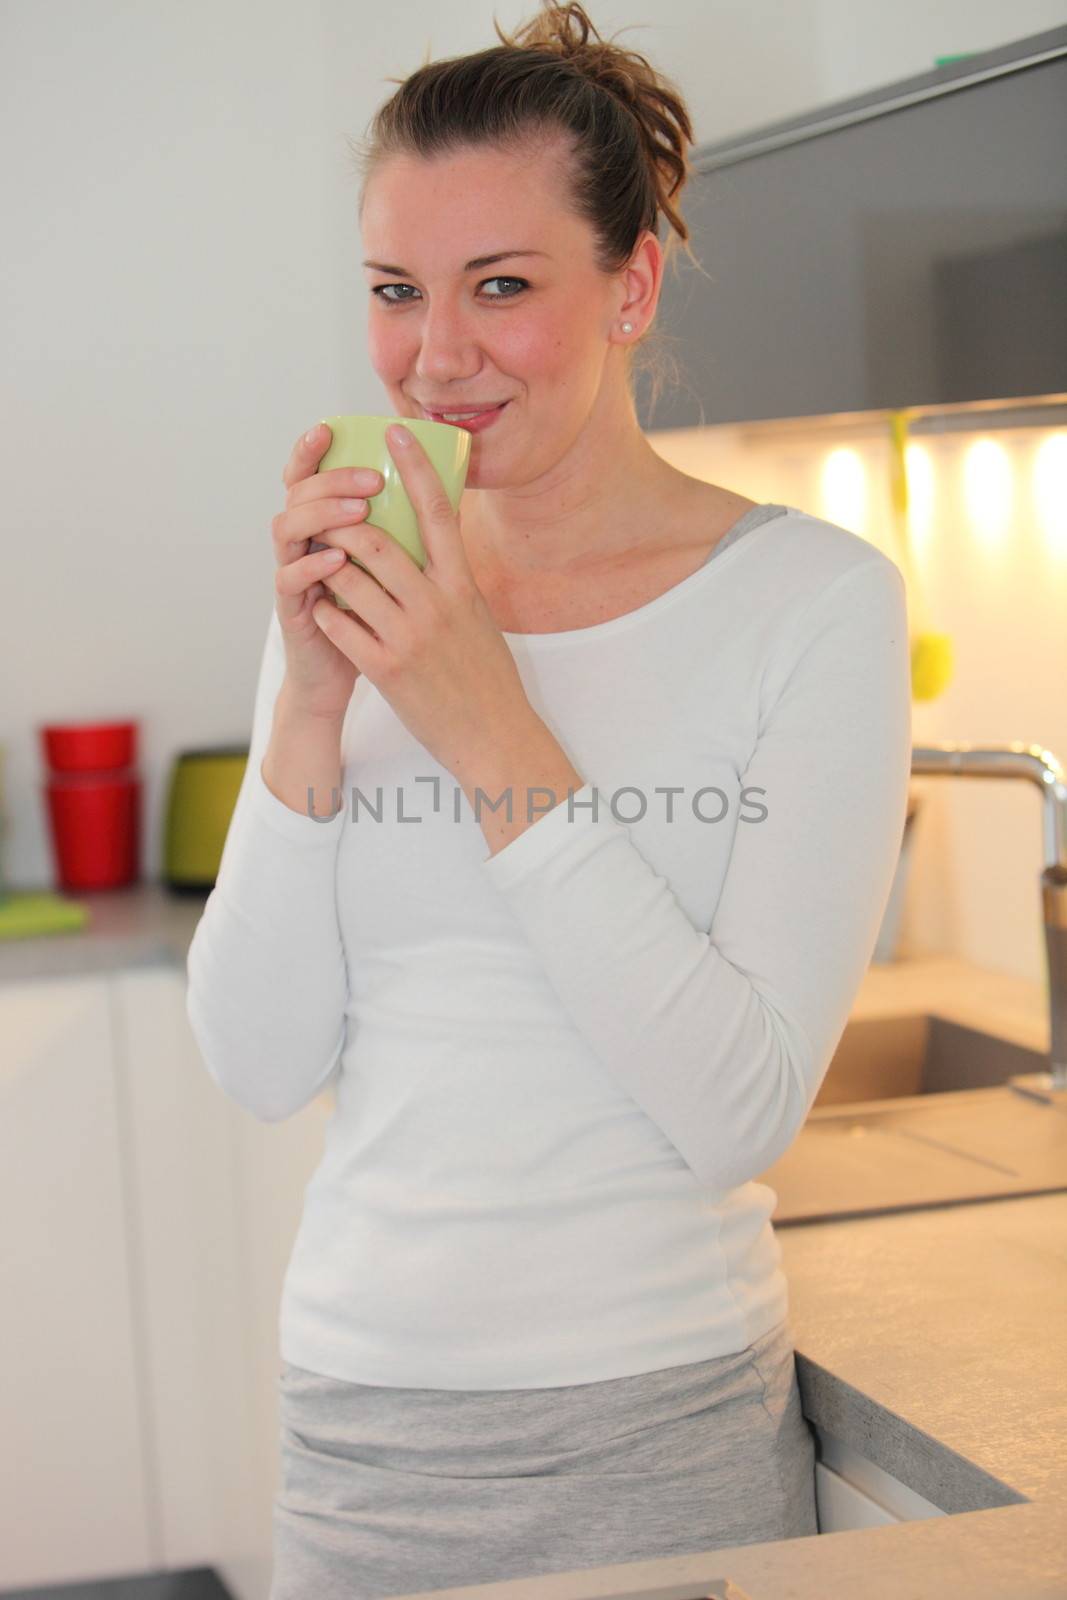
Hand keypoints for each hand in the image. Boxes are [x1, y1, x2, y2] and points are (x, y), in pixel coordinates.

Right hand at [271, 424, 384, 720]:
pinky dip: (312, 566)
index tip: (330, 428)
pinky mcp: (292, 611)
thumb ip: (398, 530)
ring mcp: (293, 575)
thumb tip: (442, 486)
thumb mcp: (389, 569)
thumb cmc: (375, 621)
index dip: (311, 451)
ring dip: (322, 515)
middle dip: (332, 479)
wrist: (344, 677)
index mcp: (325, 527)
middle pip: (298, 493)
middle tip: (370, 479)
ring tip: (358, 512)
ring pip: (286, 528)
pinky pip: (289, 581)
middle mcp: (302, 543)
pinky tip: (336, 559)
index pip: (309, 477)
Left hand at [311, 424, 534, 778]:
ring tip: (315, 555)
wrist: (494, 736)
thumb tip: (430, 543)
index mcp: (462, 585)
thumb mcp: (477, 616)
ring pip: (350, 580)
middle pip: (376, 541)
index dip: (416, 466)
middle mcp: (436, 604)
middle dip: (342, 522)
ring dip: (326, 563)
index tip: (395, 431)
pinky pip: (340, 626)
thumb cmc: (486, 675)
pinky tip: (320, 607)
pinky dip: (325, 610)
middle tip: (325, 512)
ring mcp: (408, 637)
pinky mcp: (385, 670)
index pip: (437, 511)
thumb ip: (450, 580)